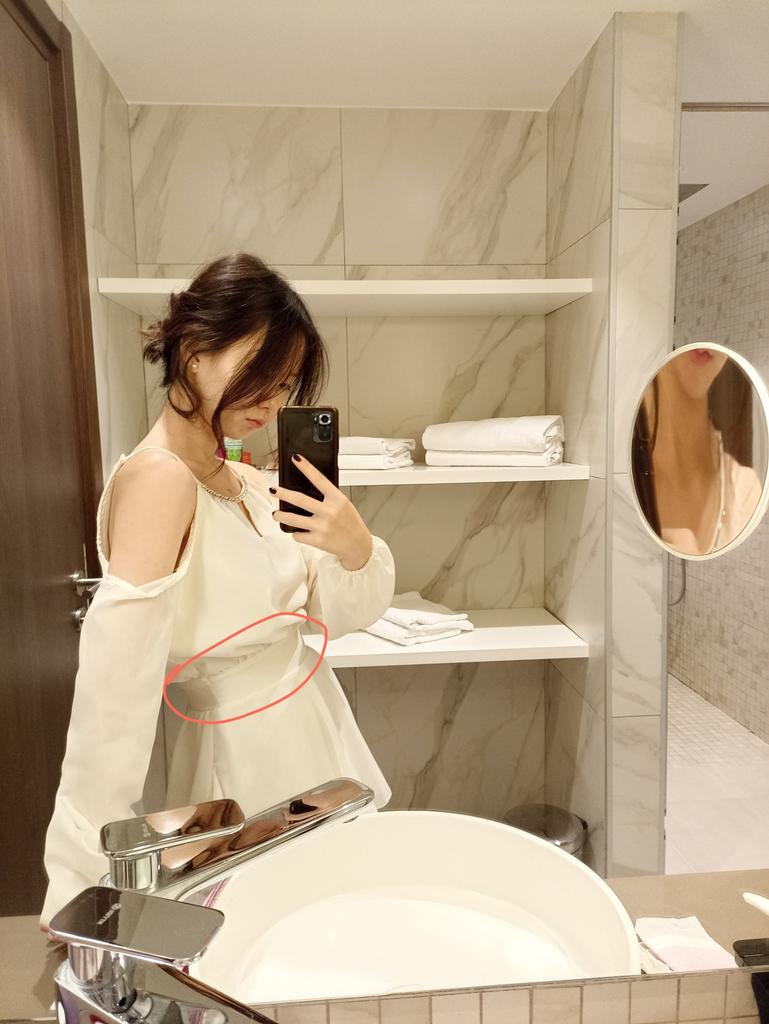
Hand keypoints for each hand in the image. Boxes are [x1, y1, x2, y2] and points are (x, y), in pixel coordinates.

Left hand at [270, 455, 373, 570]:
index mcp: (337, 499)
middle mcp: (329, 511)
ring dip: (281, 515)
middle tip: (273, 490)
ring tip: (276, 514)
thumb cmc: (351, 524)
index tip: (295, 458)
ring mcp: (322, 526)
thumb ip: (328, 498)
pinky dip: (296, 533)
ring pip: (293, 519)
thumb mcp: (344, 505)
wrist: (358, 546)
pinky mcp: (317, 540)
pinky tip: (299, 532)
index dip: (306, 467)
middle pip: (299, 499)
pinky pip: (298, 535)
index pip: (319, 479)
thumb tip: (306, 490)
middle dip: (282, 493)